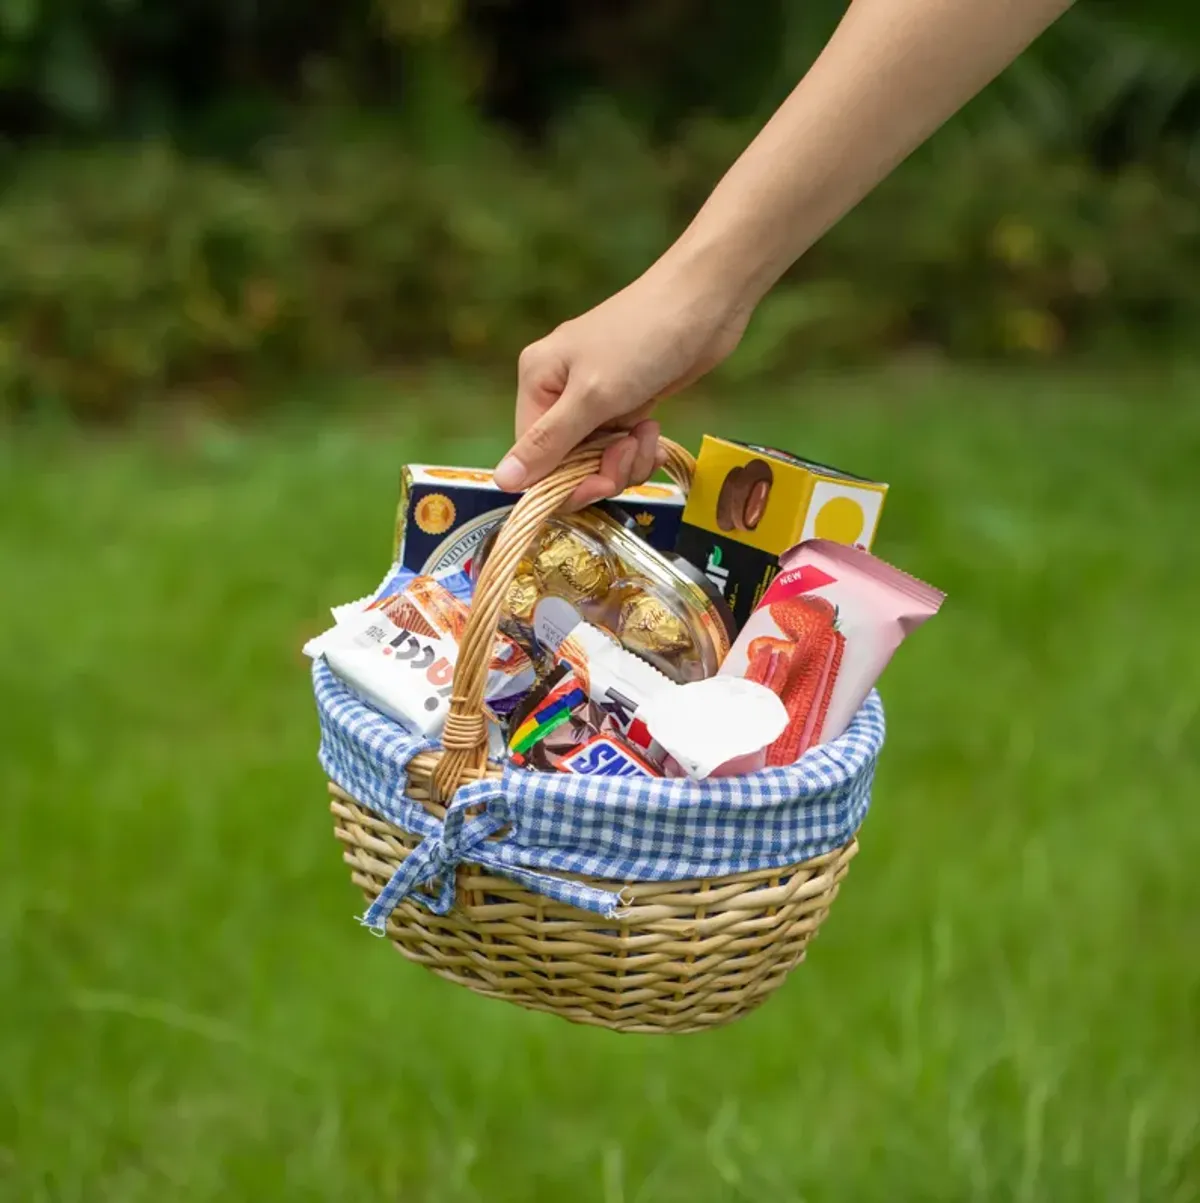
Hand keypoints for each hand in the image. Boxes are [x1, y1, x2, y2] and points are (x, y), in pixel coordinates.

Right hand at [492, 253, 751, 507]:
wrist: (705, 303)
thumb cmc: (643, 339)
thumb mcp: (592, 396)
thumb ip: (548, 443)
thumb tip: (502, 481)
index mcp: (537, 382)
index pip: (534, 457)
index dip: (565, 482)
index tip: (602, 483)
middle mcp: (559, 392)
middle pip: (566, 463)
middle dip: (602, 469)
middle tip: (631, 452)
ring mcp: (594, 399)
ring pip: (598, 460)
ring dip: (627, 460)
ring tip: (649, 433)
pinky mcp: (626, 403)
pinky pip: (621, 448)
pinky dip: (639, 450)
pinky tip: (655, 436)